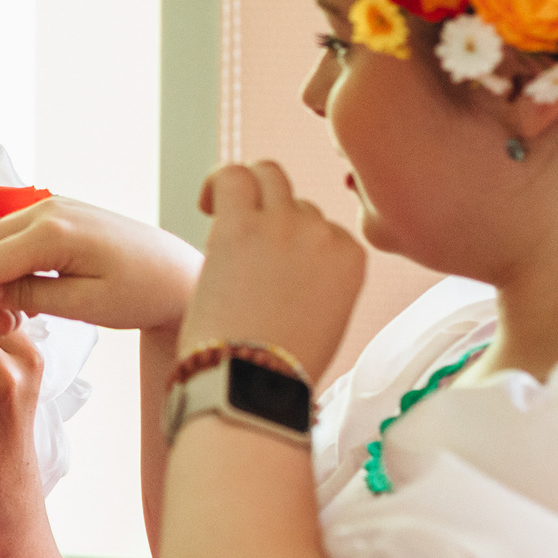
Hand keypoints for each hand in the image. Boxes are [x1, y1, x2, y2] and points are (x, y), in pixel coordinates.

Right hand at [0, 196, 201, 332]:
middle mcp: (45, 208)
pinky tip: (27, 294)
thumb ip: (27, 296)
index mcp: (53, 231)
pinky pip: (9, 237)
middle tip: (1, 328)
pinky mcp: (55, 212)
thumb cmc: (141, 293)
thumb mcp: (83, 306)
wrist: (179, 274)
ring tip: (17, 315)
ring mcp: (49, 205)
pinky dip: (4, 264)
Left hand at [179, 162, 364, 382]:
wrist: (251, 382)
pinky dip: (215, 182)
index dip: (294, 243)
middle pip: (297, 203)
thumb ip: (315, 279)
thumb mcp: (323, 318)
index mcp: (351, 258)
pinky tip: (206, 206)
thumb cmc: (278, 366)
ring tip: (223, 217)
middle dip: (271, 221)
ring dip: (248, 190)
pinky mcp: (240, 224)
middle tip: (245, 255)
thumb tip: (287, 264)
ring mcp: (284, 224)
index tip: (274, 271)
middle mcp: (323, 234)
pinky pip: (230, 175)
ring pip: (268, 175)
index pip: (325, 226)